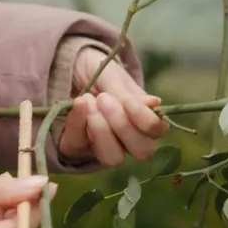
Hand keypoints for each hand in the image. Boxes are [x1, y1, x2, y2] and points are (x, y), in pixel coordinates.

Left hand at [58, 47, 169, 165]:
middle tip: (104, 100)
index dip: (146, 120)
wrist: (70, 69)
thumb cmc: (100, 74)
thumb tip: (155, 104)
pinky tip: (78, 103)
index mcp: (144, 120)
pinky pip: (79, 145)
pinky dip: (78, 123)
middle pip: (142, 151)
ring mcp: (105, 147)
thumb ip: (129, 93)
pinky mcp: (79, 148)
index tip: (129, 101)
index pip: (157, 132)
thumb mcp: (114, 76)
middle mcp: (129, 140)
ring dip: (101, 131)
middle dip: (123, 126)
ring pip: (113, 158)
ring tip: (89, 102)